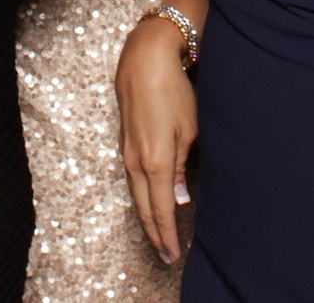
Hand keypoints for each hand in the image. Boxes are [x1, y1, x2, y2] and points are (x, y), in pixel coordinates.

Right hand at [116, 14, 198, 263]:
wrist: (145, 59)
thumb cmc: (172, 90)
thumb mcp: (187, 130)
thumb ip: (182, 167)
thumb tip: (178, 197)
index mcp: (155, 162)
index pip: (161, 210)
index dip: (167, 235)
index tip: (174, 254)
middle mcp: (137, 161)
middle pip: (144, 208)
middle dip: (156, 234)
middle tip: (166, 254)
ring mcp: (128, 151)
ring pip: (137, 194)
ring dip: (148, 217)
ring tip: (159, 234)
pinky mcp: (125, 141)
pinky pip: (133, 179)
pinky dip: (142, 197)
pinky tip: (149, 200)